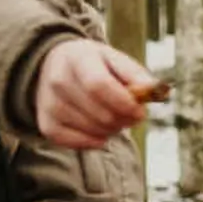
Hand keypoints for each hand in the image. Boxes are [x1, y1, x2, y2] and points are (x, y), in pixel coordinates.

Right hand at [34, 38, 154, 148]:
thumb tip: (156, 91)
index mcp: (78, 58)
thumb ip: (136, 74)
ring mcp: (49, 103)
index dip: (124, 103)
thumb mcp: (114, 59)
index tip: (140, 111)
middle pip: (100, 113)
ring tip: (113, 118)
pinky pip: (76, 143)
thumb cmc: (94, 64)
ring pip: (92, 131)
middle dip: (124, 119)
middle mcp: (58, 80)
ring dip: (111, 130)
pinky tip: (99, 131)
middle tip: (131, 115)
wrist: (54, 65)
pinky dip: (94, 141)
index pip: (99, 85)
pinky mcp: (46, 123)